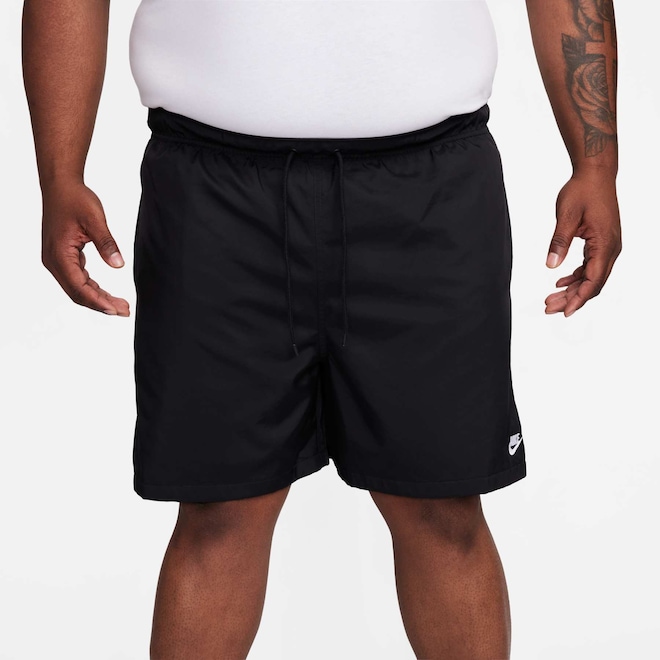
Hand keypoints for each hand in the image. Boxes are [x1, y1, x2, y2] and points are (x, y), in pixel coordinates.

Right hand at [41, 178, 129, 315]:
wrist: (60, 185)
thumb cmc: (75, 199)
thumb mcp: (95, 219)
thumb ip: (106, 244)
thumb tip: (118, 265)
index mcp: (59, 255)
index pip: (79, 287)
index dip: (99, 301)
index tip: (116, 310)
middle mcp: (54, 261)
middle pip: (77, 293)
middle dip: (101, 304)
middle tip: (124, 311)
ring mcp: (56, 260)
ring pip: (77, 288)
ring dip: (98, 298)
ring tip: (120, 305)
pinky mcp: (62, 257)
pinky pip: (77, 279)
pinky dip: (92, 288)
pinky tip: (106, 293)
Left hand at [544, 170, 620, 316]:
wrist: (595, 174)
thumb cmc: (582, 191)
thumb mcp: (567, 216)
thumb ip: (559, 242)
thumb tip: (550, 265)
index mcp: (605, 244)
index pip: (593, 280)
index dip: (579, 298)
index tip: (565, 312)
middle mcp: (611, 248)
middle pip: (592, 283)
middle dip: (571, 298)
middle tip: (548, 308)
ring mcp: (608, 246)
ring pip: (591, 276)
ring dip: (572, 289)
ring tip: (550, 299)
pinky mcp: (601, 243)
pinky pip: (590, 267)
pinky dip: (575, 277)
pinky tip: (559, 283)